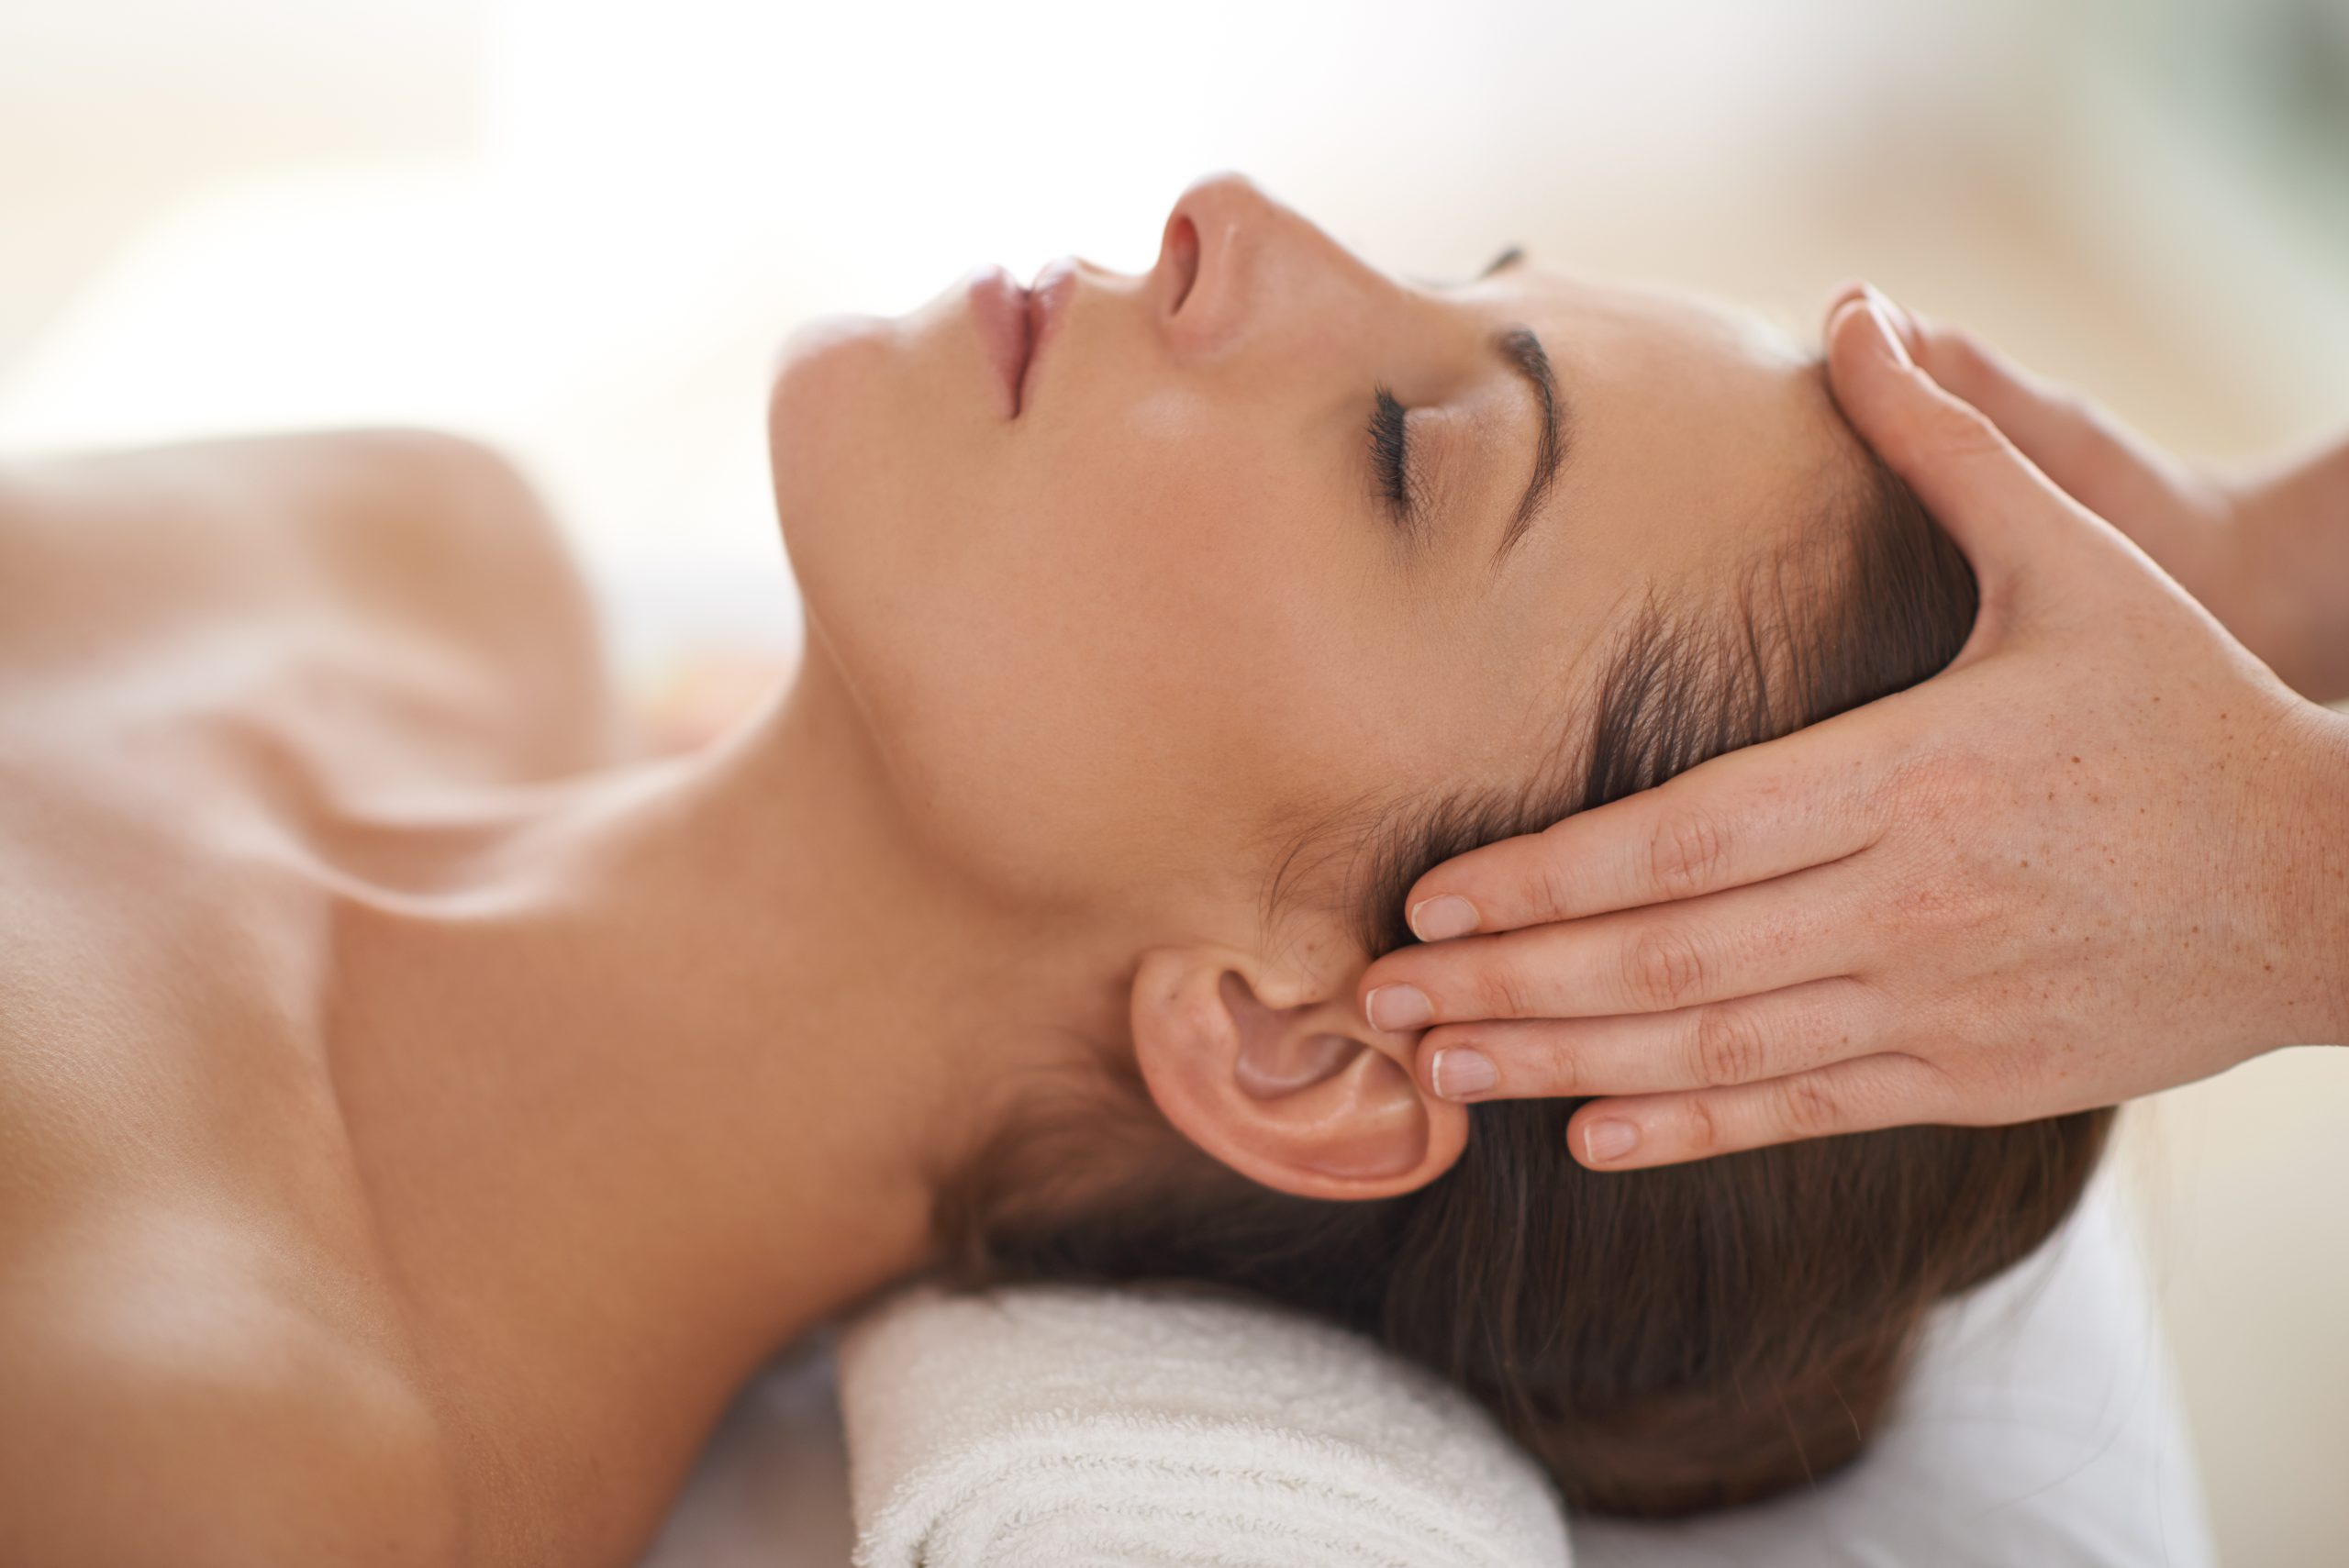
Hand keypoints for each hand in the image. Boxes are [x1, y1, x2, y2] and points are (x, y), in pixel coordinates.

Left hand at [1354, 288, 2348, 1169]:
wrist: (2333, 885)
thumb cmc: (2184, 714)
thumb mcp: (2077, 562)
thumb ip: (1946, 450)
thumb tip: (1852, 309)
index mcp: (1913, 772)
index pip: (1689, 838)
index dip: (1549, 875)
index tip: (1430, 893)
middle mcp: (1908, 898)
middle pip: (1671, 954)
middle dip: (1512, 979)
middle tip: (1376, 997)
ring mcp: (1936, 1003)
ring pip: (1717, 1048)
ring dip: (1564, 1062)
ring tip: (1441, 1069)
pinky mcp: (1967, 1078)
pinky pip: (1805, 1110)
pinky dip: (1692, 1127)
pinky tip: (1588, 1136)